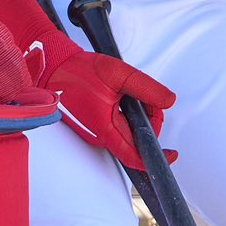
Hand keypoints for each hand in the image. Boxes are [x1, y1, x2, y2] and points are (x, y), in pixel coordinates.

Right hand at [41, 49, 175, 171]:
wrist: (55, 68)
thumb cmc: (78, 72)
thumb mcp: (118, 74)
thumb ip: (146, 88)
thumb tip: (168, 100)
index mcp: (105, 129)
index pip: (134, 156)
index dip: (154, 158)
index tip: (171, 155)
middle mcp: (100, 135)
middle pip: (136, 141)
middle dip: (150, 122)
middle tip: (148, 99)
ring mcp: (96, 131)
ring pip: (129, 132)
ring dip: (139, 116)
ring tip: (130, 93)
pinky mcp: (95, 125)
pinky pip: (119, 125)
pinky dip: (128, 114)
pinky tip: (123, 98)